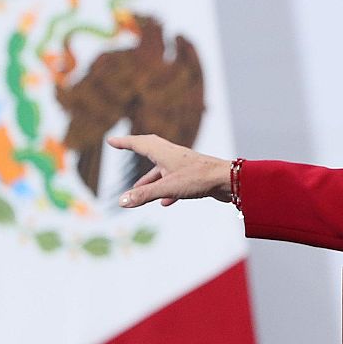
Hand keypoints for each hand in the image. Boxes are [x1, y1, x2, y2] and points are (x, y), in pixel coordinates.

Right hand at [109, 134, 232, 207]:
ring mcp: (185, 167)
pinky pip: (176, 182)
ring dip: (150, 179)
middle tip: (124, 147)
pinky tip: (166, 203)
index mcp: (166, 153)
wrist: (231, 181)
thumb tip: (121, 202)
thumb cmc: (200, 179)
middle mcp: (175, 157)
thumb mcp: (168, 188)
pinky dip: (167, 190)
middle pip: (152, 150)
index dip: (125, 142)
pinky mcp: (195, 177)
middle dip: (136, 149)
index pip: (140, 144)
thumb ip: (145, 195)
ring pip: (163, 170)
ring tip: (138, 191)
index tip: (111, 141)